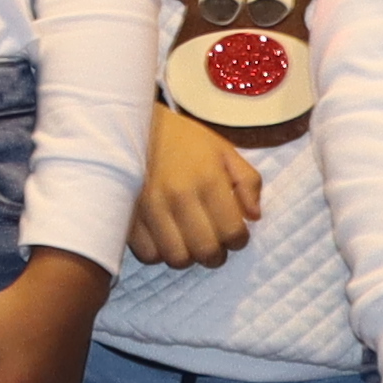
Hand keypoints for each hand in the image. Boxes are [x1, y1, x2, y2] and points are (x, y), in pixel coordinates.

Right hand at [127, 103, 265, 271]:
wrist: (131, 123)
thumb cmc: (183, 139)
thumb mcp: (223, 150)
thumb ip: (247, 181)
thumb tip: (254, 216)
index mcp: (208, 180)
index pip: (232, 233)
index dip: (239, 241)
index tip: (234, 236)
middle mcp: (180, 197)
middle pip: (206, 252)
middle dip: (215, 255)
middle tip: (212, 244)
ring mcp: (151, 209)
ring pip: (177, 259)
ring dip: (187, 256)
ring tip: (187, 242)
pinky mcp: (128, 216)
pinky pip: (149, 255)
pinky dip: (159, 253)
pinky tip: (163, 238)